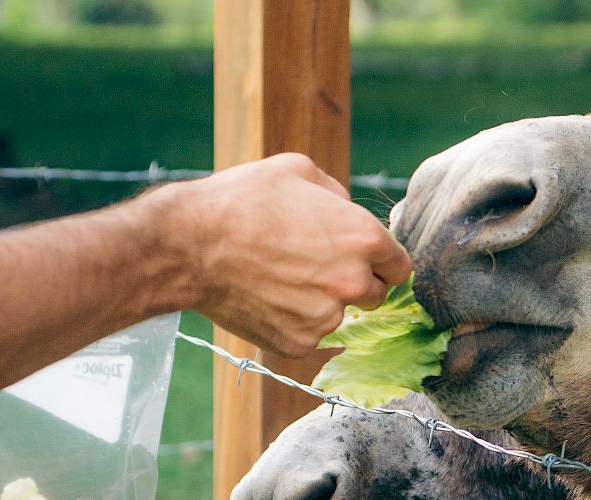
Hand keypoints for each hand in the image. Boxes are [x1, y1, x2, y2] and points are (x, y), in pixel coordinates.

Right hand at [150, 153, 412, 354]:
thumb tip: (348, 212)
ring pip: (339, 316)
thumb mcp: (300, 172)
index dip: (382, 262)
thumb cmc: (243, 200)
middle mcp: (353, 283)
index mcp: (364, 239)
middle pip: (376, 296)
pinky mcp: (298, 342)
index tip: (363, 260)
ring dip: (322, 303)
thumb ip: (338, 196)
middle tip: (316, 268)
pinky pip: (308, 334)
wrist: (190, 246)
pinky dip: (293, 321)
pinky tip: (267, 297)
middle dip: (355, 283)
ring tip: (281, 279)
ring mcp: (325, 318)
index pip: (400, 267)